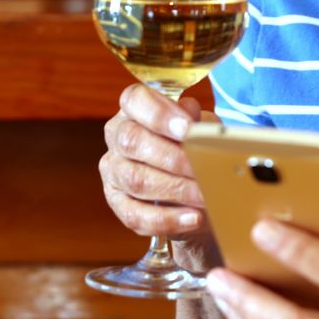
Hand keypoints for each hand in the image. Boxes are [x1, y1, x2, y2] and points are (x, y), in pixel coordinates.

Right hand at [99, 84, 219, 266]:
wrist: (193, 191)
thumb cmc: (195, 150)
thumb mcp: (203, 131)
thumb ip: (199, 121)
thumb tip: (193, 115)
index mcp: (134, 109)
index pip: (135, 100)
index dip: (159, 113)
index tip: (187, 128)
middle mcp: (117, 135)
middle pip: (132, 141)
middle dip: (173, 157)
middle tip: (204, 169)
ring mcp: (113, 170)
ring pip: (135, 179)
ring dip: (175, 190)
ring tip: (205, 197)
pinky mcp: (116, 202)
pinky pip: (135, 215)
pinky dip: (167, 219)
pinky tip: (192, 218)